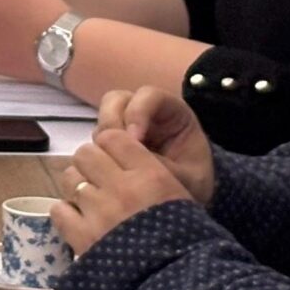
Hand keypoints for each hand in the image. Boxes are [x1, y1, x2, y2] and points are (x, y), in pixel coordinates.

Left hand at [53, 124, 200, 254]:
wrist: (180, 286)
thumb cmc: (189, 244)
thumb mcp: (183, 201)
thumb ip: (154, 176)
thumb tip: (130, 165)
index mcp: (150, 174)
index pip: (113, 137)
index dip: (110, 145)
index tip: (114, 159)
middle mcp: (120, 186)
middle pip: (85, 153)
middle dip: (90, 164)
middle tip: (100, 180)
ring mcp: (98, 211)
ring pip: (70, 177)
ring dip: (77, 186)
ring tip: (90, 203)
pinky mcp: (81, 237)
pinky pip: (58, 209)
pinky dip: (66, 214)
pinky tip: (80, 223)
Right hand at [95, 84, 214, 205]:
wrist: (187, 193)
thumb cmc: (193, 180)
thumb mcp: (188, 178)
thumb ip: (164, 168)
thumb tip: (134, 164)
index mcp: (171, 111)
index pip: (149, 96)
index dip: (138, 112)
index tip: (135, 141)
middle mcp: (144, 111)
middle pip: (116, 100)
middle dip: (112, 123)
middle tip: (115, 152)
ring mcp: (124, 124)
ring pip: (101, 117)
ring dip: (102, 139)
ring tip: (111, 164)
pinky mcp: (111, 141)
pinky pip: (97, 140)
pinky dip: (98, 152)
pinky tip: (106, 170)